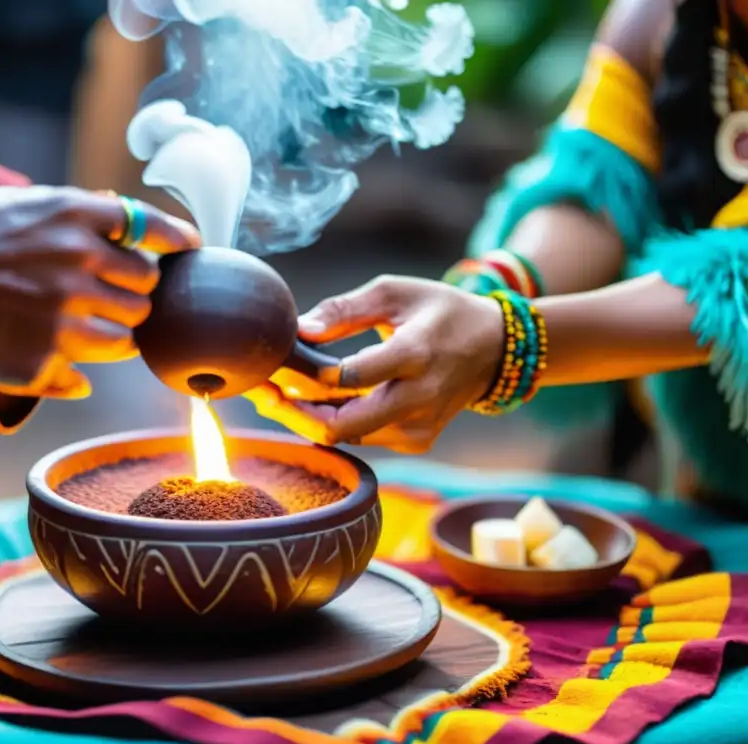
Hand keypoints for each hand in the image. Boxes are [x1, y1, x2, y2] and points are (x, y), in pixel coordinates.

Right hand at [0, 186, 200, 393]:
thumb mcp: (29, 203)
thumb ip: (84, 212)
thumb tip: (131, 221)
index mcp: (76, 217)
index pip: (152, 227)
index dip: (178, 240)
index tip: (190, 248)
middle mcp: (77, 262)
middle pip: (146, 290)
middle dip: (135, 293)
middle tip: (110, 295)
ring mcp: (64, 313)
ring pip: (127, 337)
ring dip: (114, 333)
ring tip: (81, 325)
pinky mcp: (46, 356)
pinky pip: (89, 372)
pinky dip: (80, 367)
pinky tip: (54, 351)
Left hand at [246, 276, 503, 451]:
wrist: (493, 349)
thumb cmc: (438, 311)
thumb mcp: (394, 293)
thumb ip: (345, 309)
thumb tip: (299, 330)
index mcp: (416, 354)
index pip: (349, 377)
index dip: (304, 375)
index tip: (272, 362)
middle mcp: (419, 398)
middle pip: (340, 425)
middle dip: (292, 412)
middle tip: (261, 391)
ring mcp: (418, 427)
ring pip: (345, 436)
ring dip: (306, 417)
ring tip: (277, 391)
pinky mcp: (415, 441)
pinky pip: (360, 437)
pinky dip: (332, 421)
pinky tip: (311, 400)